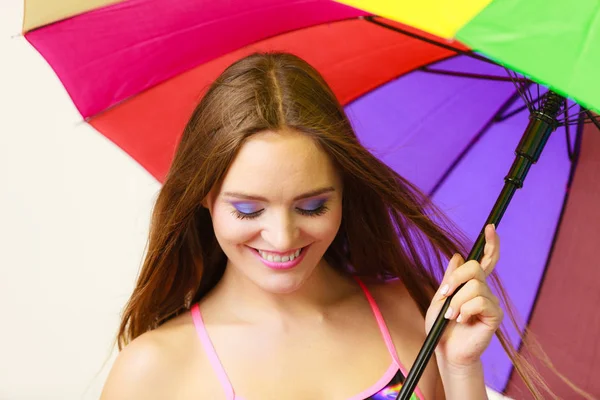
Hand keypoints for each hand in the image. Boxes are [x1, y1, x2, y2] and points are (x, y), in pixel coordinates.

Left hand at [425, 224, 502, 369]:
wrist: (445, 351)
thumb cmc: (442, 327)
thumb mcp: (441, 297)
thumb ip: (450, 277)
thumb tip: (458, 255)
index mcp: (472, 284)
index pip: (486, 260)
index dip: (491, 243)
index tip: (490, 227)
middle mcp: (485, 290)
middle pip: (475, 267)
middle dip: (455, 278)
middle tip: (445, 294)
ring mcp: (491, 303)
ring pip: (474, 287)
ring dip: (457, 302)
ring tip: (452, 316)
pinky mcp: (494, 316)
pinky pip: (480, 302)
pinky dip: (465, 310)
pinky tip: (462, 321)